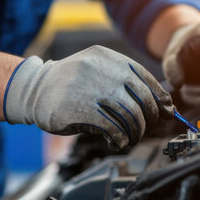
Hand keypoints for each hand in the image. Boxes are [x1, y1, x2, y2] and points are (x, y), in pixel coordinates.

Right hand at [4, 45, 173, 148]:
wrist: (34, 88)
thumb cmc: (68, 82)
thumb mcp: (95, 67)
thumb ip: (122, 79)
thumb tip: (158, 102)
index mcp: (110, 58)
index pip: (147, 79)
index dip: (161, 99)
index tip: (166, 112)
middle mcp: (105, 71)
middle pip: (143, 100)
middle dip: (150, 119)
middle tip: (145, 128)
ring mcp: (95, 90)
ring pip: (132, 116)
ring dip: (136, 132)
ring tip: (130, 138)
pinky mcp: (85, 111)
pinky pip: (115, 129)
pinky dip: (122, 139)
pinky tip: (117, 141)